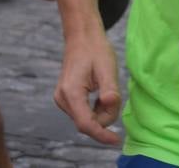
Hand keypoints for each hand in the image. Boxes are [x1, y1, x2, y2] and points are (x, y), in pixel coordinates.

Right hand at [54, 30, 121, 144]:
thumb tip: (110, 105)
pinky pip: (83, 112)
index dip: (102, 134)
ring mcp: (62, 100)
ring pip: (86, 118)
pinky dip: (96, 108)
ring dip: (101, 111)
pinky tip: (100, 93)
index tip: (116, 140)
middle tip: (114, 96)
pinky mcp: (66, 99)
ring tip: (107, 90)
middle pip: (87, 122)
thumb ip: (109, 89)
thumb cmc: (96, 51)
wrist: (82, 38)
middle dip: (105, 116)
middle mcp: (63, 99)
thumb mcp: (108, 68)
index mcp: (71, 93)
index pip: (86, 124)